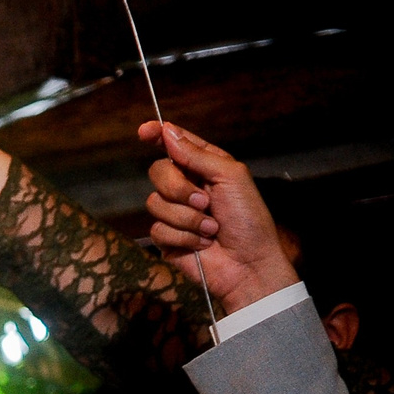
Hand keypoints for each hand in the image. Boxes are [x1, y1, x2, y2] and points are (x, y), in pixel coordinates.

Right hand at [139, 121, 298, 316]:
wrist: (247, 262)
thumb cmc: (248, 218)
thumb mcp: (230, 177)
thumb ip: (197, 155)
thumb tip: (167, 133)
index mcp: (205, 166)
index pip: (175, 144)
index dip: (158, 135)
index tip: (145, 131)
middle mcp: (187, 186)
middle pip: (158, 171)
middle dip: (178, 187)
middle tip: (203, 201)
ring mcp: (175, 212)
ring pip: (155, 202)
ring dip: (186, 217)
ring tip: (211, 228)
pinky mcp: (167, 238)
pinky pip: (158, 229)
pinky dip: (182, 236)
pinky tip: (201, 244)